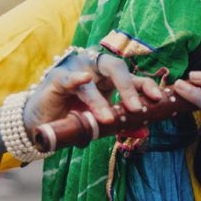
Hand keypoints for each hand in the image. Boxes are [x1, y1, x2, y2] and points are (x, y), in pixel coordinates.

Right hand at [22, 49, 163, 135]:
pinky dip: (76, 78)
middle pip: (117, 68)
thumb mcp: (100, 121)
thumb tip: (144, 132)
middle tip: (136, 108)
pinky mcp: (57, 78)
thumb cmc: (75, 116)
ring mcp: (76, 70)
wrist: (42, 121)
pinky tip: (84, 78)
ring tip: (107, 118)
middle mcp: (96, 68)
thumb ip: (121, 124)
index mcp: (111, 77)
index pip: (133, 78)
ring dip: (101, 101)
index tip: (158, 99)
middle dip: (129, 88)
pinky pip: (69, 78)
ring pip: (93, 81)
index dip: (147, 86)